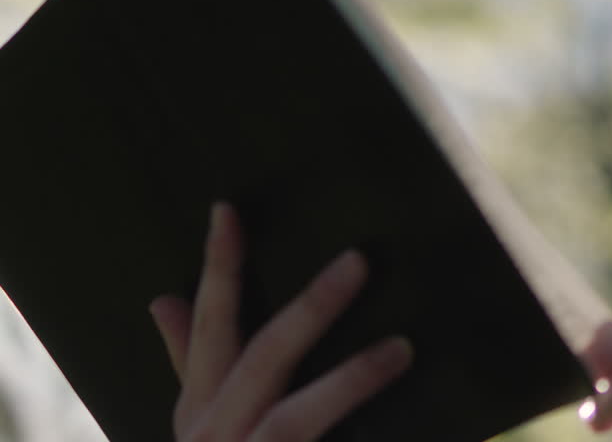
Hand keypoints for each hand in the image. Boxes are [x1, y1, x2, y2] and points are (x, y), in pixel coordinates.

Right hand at [148, 202, 412, 440]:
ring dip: (350, 379)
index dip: (218, 269)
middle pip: (259, 359)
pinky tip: (430, 432)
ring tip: (403, 347)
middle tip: (359, 259)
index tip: (229, 211)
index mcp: (197, 413)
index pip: (208, 328)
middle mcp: (212, 437)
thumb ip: (190, 364)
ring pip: (293, 419)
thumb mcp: (199, 423)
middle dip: (309, 308)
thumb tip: (162, 299)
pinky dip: (360, 425)